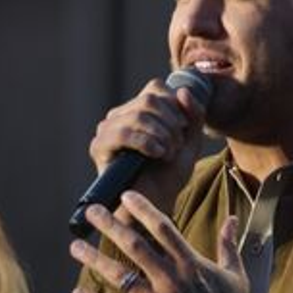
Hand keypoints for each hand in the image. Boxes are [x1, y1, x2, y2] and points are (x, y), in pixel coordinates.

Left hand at [69, 191, 251, 292]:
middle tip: (92, 211)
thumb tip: (233, 218)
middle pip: (135, 246)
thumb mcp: (235, 274)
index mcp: (190, 264)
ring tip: (76, 247)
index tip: (125, 195)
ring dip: (95, 260)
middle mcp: (171, 279)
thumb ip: (228, 244)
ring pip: (120, 276)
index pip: (163, 228)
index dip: (143, 209)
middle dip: (111, 226)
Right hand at [88, 78, 206, 214]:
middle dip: (171, 124)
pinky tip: (156, 154)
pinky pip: (123, 133)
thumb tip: (182, 90)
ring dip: (161, 135)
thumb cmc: (170, 175)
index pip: (155, 88)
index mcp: (137, 110)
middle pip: (149, 100)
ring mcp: (107, 130)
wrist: (155, 204)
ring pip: (138, 114)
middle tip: (176, 147)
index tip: (183, 129)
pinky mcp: (99, 147)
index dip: (175, 106)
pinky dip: (146, 142)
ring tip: (167, 153)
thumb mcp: (190, 141)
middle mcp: (119, 116)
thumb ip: (193, 115)